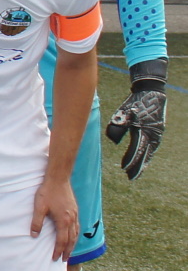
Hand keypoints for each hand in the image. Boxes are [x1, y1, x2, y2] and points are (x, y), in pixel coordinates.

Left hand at [30, 176, 77, 260]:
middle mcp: (71, 219)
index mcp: (63, 221)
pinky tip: (72, 236)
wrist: (58, 179)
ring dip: (72, 244)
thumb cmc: (47, 192)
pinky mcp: (75, 210)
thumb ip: (36, 222)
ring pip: (76, 234)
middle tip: (64, 260)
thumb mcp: (39, 207)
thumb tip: (34, 235)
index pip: (61, 241)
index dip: (58, 250)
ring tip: (69, 252)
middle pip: (71, 240)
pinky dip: (75, 235)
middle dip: (67, 251)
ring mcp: (75, 215)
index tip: (55, 258)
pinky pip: (77, 227)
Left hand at [106, 59, 166, 178]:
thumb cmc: (135, 103)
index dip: (130, 160)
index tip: (124, 169)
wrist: (151, 92)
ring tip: (136, 172)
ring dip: (143, 162)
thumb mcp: (124, 113)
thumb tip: (113, 141)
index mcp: (144, 131)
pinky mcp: (157, 131)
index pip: (137, 150)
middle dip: (138, 166)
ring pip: (150, 152)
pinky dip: (148, 154)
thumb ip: (118, 126)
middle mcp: (153, 134)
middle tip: (131, 177)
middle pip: (145, 155)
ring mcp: (157, 133)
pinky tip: (144, 159)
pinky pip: (152, 146)